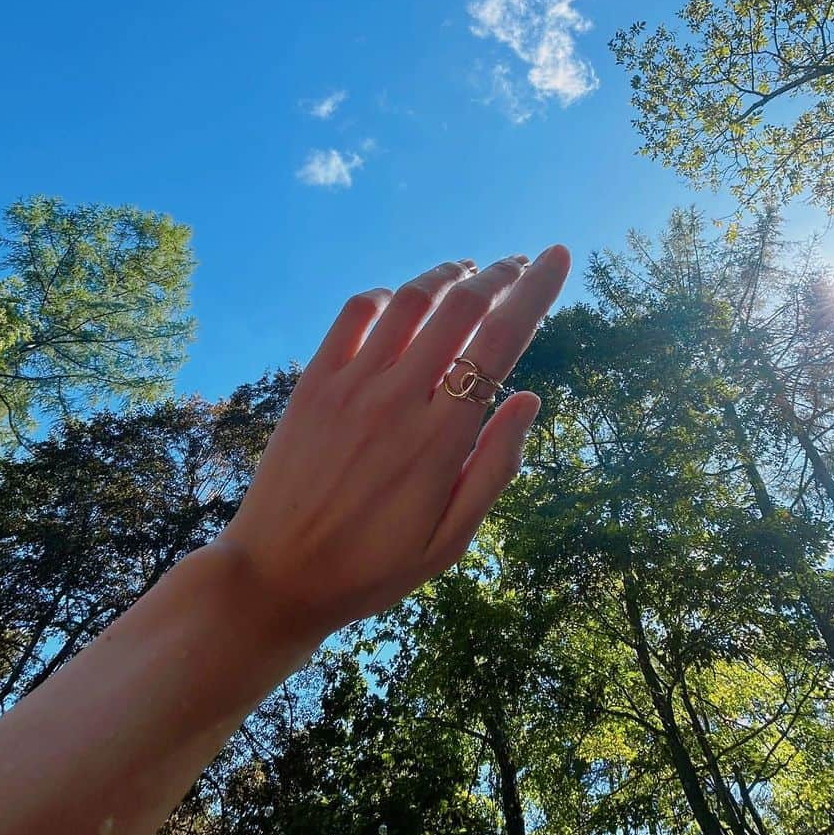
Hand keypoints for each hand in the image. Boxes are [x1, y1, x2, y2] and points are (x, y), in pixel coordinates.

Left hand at [214, 245, 570, 646]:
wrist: (276, 578)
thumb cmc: (372, 568)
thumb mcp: (449, 541)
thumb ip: (494, 468)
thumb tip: (530, 397)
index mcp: (441, 439)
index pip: (501, 341)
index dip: (535, 291)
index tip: (557, 256)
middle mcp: (398, 400)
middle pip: (462, 307)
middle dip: (501, 274)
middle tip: (522, 262)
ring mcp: (350, 387)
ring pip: (409, 301)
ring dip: (447, 275)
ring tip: (470, 270)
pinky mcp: (312, 384)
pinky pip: (354, 315)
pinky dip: (387, 295)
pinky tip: (403, 300)